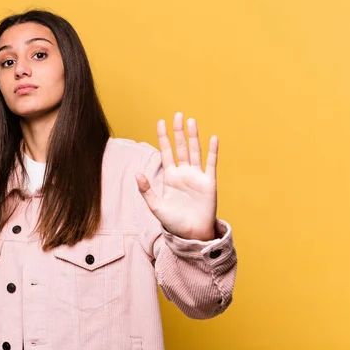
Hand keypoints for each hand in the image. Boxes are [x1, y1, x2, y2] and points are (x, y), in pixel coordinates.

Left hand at [136, 112, 217, 240]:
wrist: (191, 234)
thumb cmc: (173, 222)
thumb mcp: (156, 206)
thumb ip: (146, 190)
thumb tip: (137, 174)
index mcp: (170, 177)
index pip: (166, 152)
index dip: (164, 137)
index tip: (160, 122)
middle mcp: (183, 173)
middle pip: (181, 147)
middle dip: (178, 132)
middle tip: (177, 114)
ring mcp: (197, 176)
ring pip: (195, 151)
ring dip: (193, 136)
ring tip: (191, 121)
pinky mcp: (209, 182)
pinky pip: (211, 164)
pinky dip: (212, 151)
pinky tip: (212, 138)